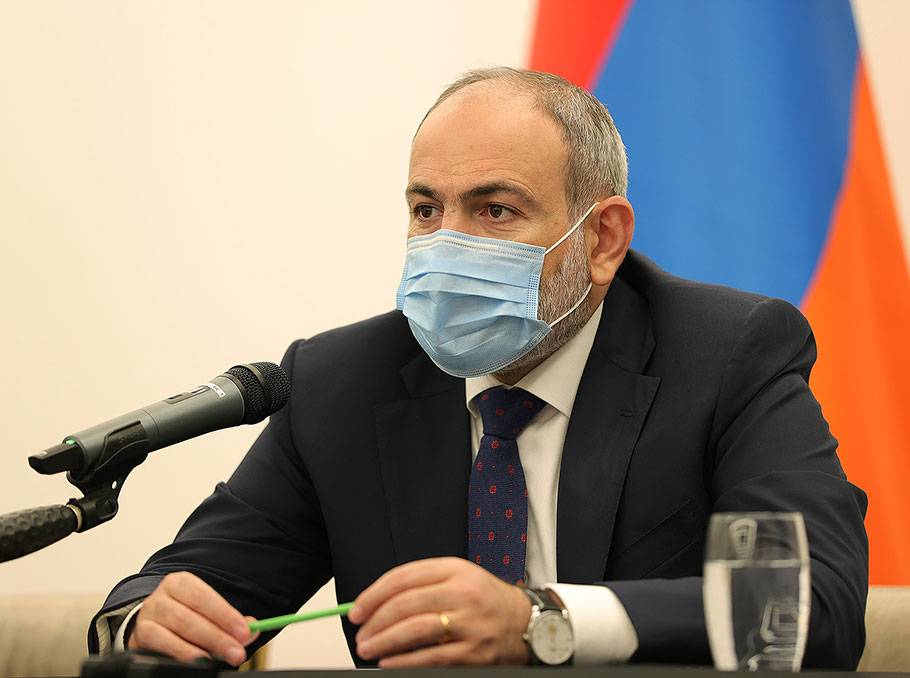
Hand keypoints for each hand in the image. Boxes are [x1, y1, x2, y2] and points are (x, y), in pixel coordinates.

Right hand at [127, 571, 258, 666]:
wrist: (152, 628)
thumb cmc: (184, 618)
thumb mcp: (207, 615)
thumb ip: (230, 622)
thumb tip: (252, 628)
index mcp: (181, 583)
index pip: (204, 596)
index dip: (225, 614)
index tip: (244, 631)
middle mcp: (162, 595)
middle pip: (190, 615)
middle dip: (217, 635)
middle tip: (237, 651)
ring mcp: (148, 614)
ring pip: (176, 627)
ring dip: (201, 645)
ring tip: (218, 658)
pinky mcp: (140, 634)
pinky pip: (159, 642)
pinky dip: (180, 652)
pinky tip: (196, 660)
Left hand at [349, 557, 531, 666]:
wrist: (526, 623)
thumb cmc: (486, 600)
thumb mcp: (459, 578)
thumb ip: (422, 584)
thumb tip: (376, 603)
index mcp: (454, 570)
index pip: (403, 577)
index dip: (373, 594)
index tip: (357, 609)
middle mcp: (462, 593)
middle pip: (406, 603)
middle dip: (374, 620)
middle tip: (359, 632)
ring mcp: (469, 623)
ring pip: (415, 630)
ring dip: (384, 641)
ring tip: (367, 648)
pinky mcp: (473, 652)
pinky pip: (431, 657)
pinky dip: (404, 661)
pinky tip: (389, 662)